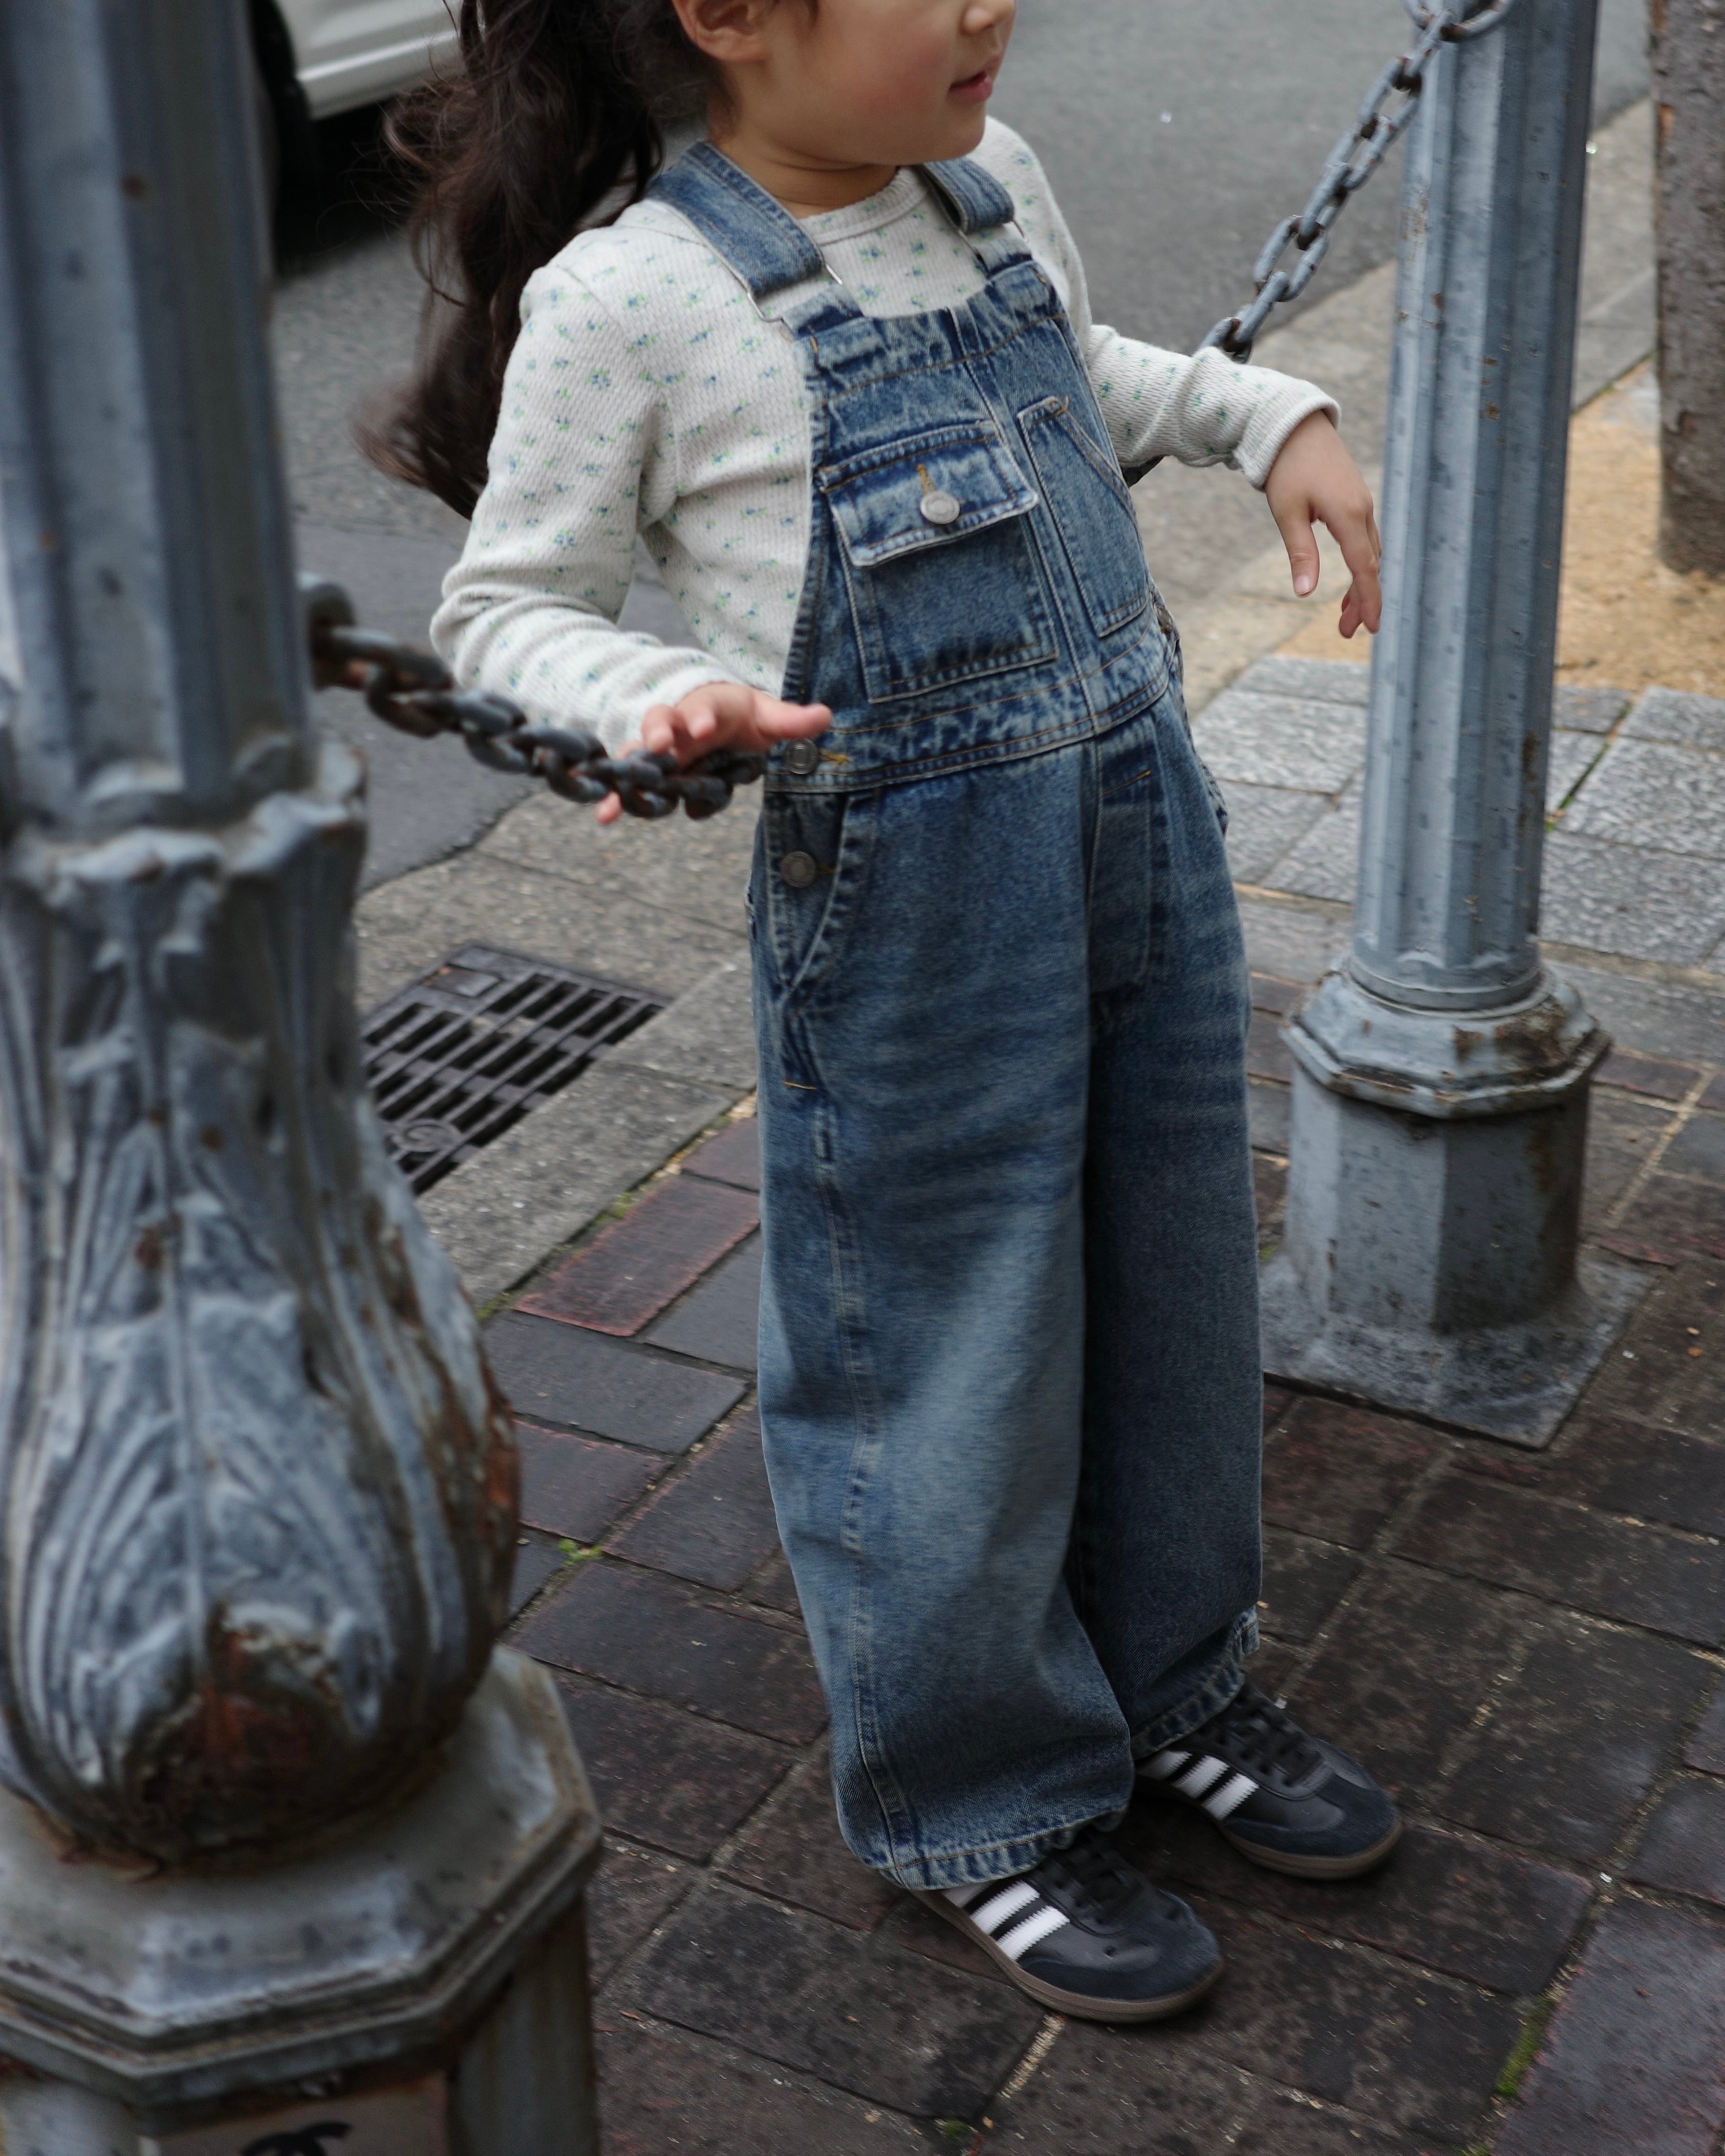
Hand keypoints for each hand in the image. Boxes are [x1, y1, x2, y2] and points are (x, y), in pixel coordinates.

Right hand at [596, 681, 831, 824]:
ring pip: (639, 755)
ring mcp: (661, 748)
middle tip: (660, 746)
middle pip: (662, 723)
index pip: (705, 709)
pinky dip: (618, 797)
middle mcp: (679, 725)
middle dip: (659, 733)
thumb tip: (825, 715)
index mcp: (710, 708)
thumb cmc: (741, 715)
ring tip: (614, 798)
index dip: (703, 717)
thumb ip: (791, 722)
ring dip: (627, 773)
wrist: (713, 715)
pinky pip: (632, 781)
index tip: (704, 728)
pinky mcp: (651, 770)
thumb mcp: (767, 716)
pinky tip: (606, 816)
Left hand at [1264, 412, 1381, 639]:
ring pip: (1369, 554)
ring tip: (1344, 616)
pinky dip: (1360, 564)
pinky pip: (1365, 540)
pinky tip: (1348, 580)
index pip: (1364, 569)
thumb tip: (1304, 593)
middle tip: (1346, 632)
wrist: (1295, 425)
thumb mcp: (1287, 512)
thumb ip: (1300, 553)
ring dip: (1361, 585)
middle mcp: (1363, 511)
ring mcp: (1362, 504)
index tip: (1372, 629)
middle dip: (1362, 601)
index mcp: (1349, 515)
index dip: (1369, 601)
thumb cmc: (1287, 467)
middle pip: (1370, 566)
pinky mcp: (1356, 500)